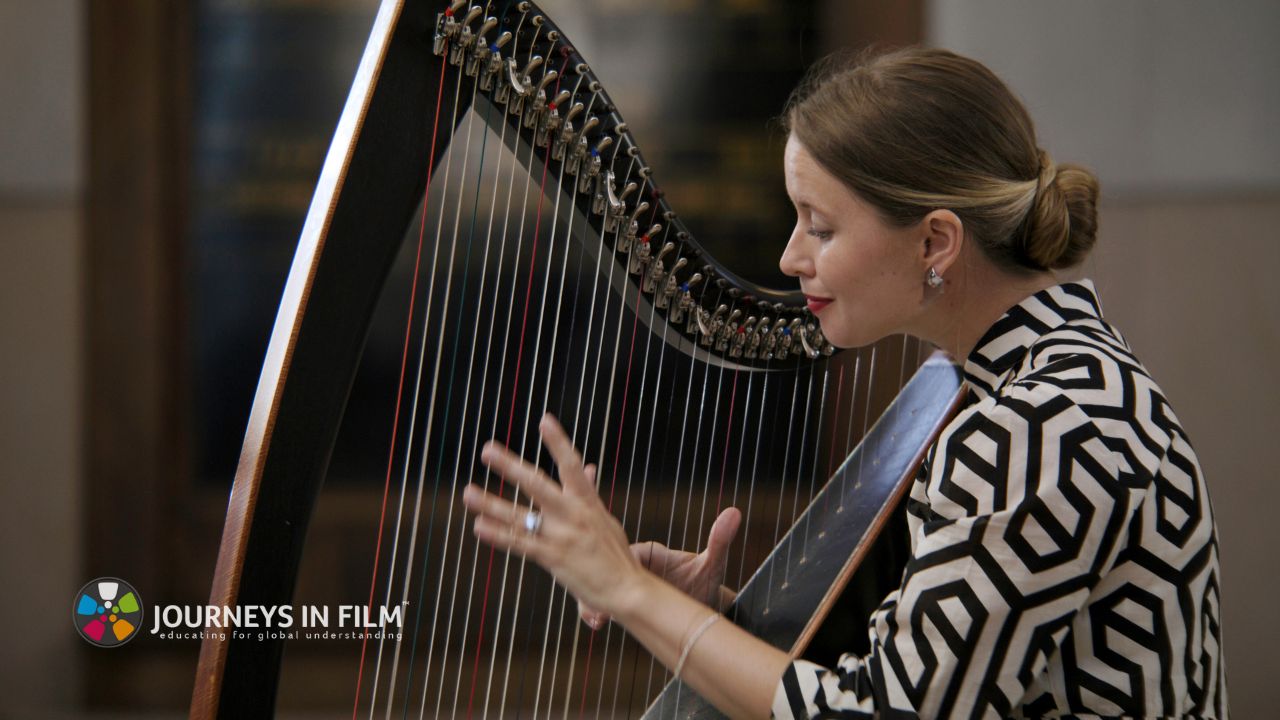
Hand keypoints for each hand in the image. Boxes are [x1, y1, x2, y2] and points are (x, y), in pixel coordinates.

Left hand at [462, 414, 644, 615]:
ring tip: (468, 492)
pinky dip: (498, 535)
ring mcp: (563, 536)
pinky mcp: (554, 558)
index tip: (545, 420)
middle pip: (537, 484)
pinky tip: (478, 527)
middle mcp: (573, 514)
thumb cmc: (617, 556)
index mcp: (588, 502)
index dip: (558, 442)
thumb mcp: (605, 519)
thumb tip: (588, 467)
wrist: (628, 588)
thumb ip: (590, 493)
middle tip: (487, 450)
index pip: (571, 465)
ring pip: (520, 516)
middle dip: (510, 466)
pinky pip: (520, 544)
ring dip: (491, 503)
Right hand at [579, 507, 740, 629]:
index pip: (626, 550)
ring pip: (596, 585)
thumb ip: (718, 541)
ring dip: (590, 599)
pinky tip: (597, 623)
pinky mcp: (621, 601)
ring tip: (597, 617)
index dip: (616, 560)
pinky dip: (594, 610)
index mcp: (650, 552)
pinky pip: (600, 601)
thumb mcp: (712, 565)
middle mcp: (633, 566)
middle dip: (595, 580)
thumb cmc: (705, 586)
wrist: (699, 615)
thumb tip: (734, 513)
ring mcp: (625, 585)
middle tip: (595, 598)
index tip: (616, 577)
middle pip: (603, 566)